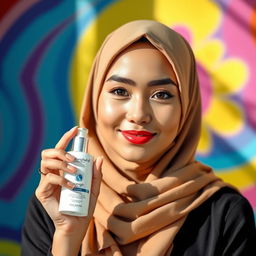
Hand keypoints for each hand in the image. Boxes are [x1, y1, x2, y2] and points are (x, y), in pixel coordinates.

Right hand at [35, 126, 102, 252]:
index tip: (76, 129)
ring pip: (46, 163)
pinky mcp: (42, 192)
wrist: (77, 223)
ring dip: (61, 163)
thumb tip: (99, 158)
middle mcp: (52, 173)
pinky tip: (72, 186)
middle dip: (60, 151)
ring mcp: (46, 182)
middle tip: (73, 158)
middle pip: (48, 152)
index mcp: (62, 170)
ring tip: (74, 171)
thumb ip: (96, 174)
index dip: (66, 138)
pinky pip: (49, 179)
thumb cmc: (84, 205)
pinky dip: (62, 179)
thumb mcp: (94, 188)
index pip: (60, 150)